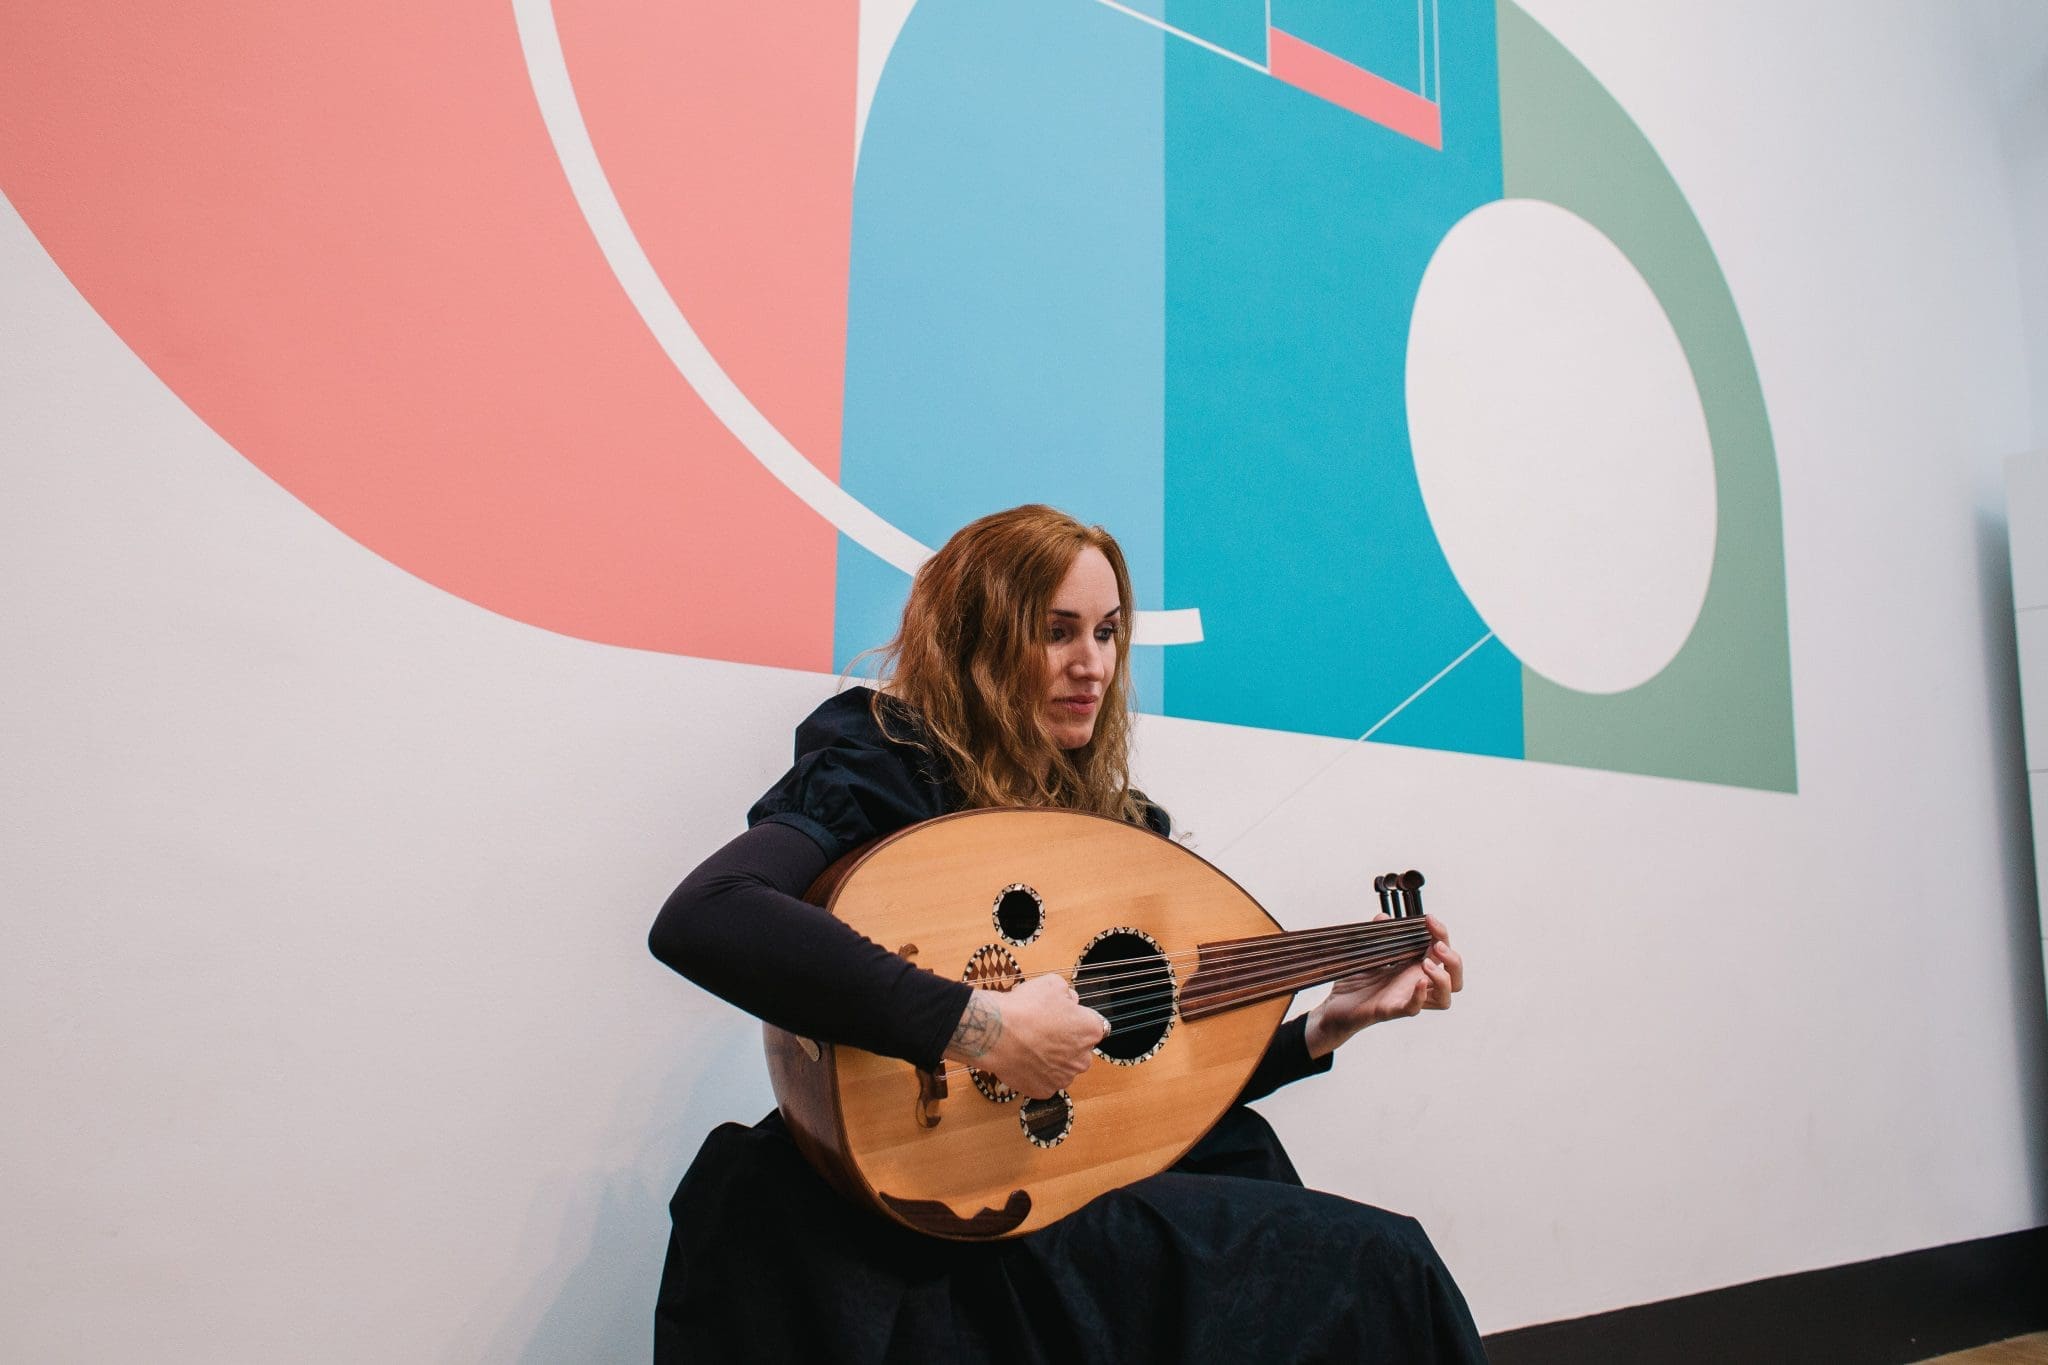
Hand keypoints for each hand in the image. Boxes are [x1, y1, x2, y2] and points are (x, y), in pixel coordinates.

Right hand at [943, 973, 1107, 1098]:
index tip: (1063, 1018)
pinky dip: (1036, 1073)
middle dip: (1066, 1043)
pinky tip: (1024, 1059)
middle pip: (1079, 1050)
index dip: (1076, 1021)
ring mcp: (1063, 1077)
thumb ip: (1067, 993)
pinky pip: (1044, 1081)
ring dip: (1052, 1059)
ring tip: (1030, 1045)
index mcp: (1091, 1031)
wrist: (996, 1032)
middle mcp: (1083, 1058)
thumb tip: (1070, 1000)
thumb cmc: (1025, 1008)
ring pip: (1062, 1067)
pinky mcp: (1045, 1090)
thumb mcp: (1052, 984)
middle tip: (1043, 1031)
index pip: (1093, 1027)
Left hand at [1304, 914, 1462, 1058]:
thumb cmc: (1355, 985)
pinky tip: (1419, 982)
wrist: (1334, 1007)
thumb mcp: (1368, 954)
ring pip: (1444, 999)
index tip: (1429, 919)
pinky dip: (1419, 996)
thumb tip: (1383, 917)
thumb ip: (1378, 935)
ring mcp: (1405, 998)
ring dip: (1442, 979)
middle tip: (1437, 945)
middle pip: (1454, 979)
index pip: (1441, 953)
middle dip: (1453, 960)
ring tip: (1425, 964)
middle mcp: (1414, 984)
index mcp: (1412, 969)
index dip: (1441, 934)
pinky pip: (1413, 1008)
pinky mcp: (1390, 1010)